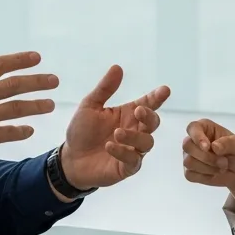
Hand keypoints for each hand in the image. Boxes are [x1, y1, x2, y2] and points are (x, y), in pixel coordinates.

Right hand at [0, 49, 56, 181]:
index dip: (19, 60)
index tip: (37, 58)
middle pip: (13, 85)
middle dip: (37, 81)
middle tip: (54, 80)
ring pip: (15, 109)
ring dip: (36, 106)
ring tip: (50, 105)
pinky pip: (8, 133)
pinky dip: (21, 131)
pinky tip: (29, 130)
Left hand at [58, 66, 169, 191]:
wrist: (70, 158)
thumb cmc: (82, 131)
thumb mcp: (90, 106)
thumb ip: (105, 89)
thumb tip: (118, 67)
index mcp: (128, 114)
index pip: (147, 103)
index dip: (157, 97)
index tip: (164, 90)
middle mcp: (134, 131)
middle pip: (153, 123)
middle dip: (149, 116)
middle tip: (138, 110)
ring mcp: (132, 150)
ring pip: (146, 143)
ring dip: (134, 137)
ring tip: (117, 133)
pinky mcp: (126, 167)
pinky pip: (133, 160)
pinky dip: (122, 152)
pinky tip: (109, 146)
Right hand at [181, 119, 234, 219]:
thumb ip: (229, 143)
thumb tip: (214, 146)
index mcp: (204, 128)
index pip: (193, 127)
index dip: (197, 137)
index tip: (207, 147)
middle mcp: (193, 140)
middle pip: (187, 146)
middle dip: (207, 157)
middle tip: (224, 161)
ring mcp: (189, 156)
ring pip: (188, 162)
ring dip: (208, 168)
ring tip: (222, 167)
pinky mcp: (189, 171)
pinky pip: (190, 175)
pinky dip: (205, 177)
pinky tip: (214, 173)